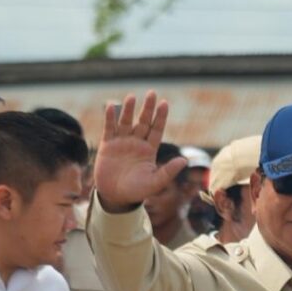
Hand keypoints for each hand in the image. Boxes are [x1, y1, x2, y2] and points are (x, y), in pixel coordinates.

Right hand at [93, 91, 185, 211]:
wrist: (115, 197)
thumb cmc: (137, 191)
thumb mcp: (155, 182)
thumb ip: (168, 172)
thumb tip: (184, 161)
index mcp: (149, 149)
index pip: (156, 129)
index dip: (160, 117)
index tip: (164, 103)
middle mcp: (137, 142)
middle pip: (143, 121)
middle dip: (147, 108)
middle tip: (151, 93)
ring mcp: (122, 142)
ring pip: (126, 122)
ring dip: (129, 110)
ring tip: (132, 97)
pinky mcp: (108, 145)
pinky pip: (110, 128)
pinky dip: (110, 118)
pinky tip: (112, 106)